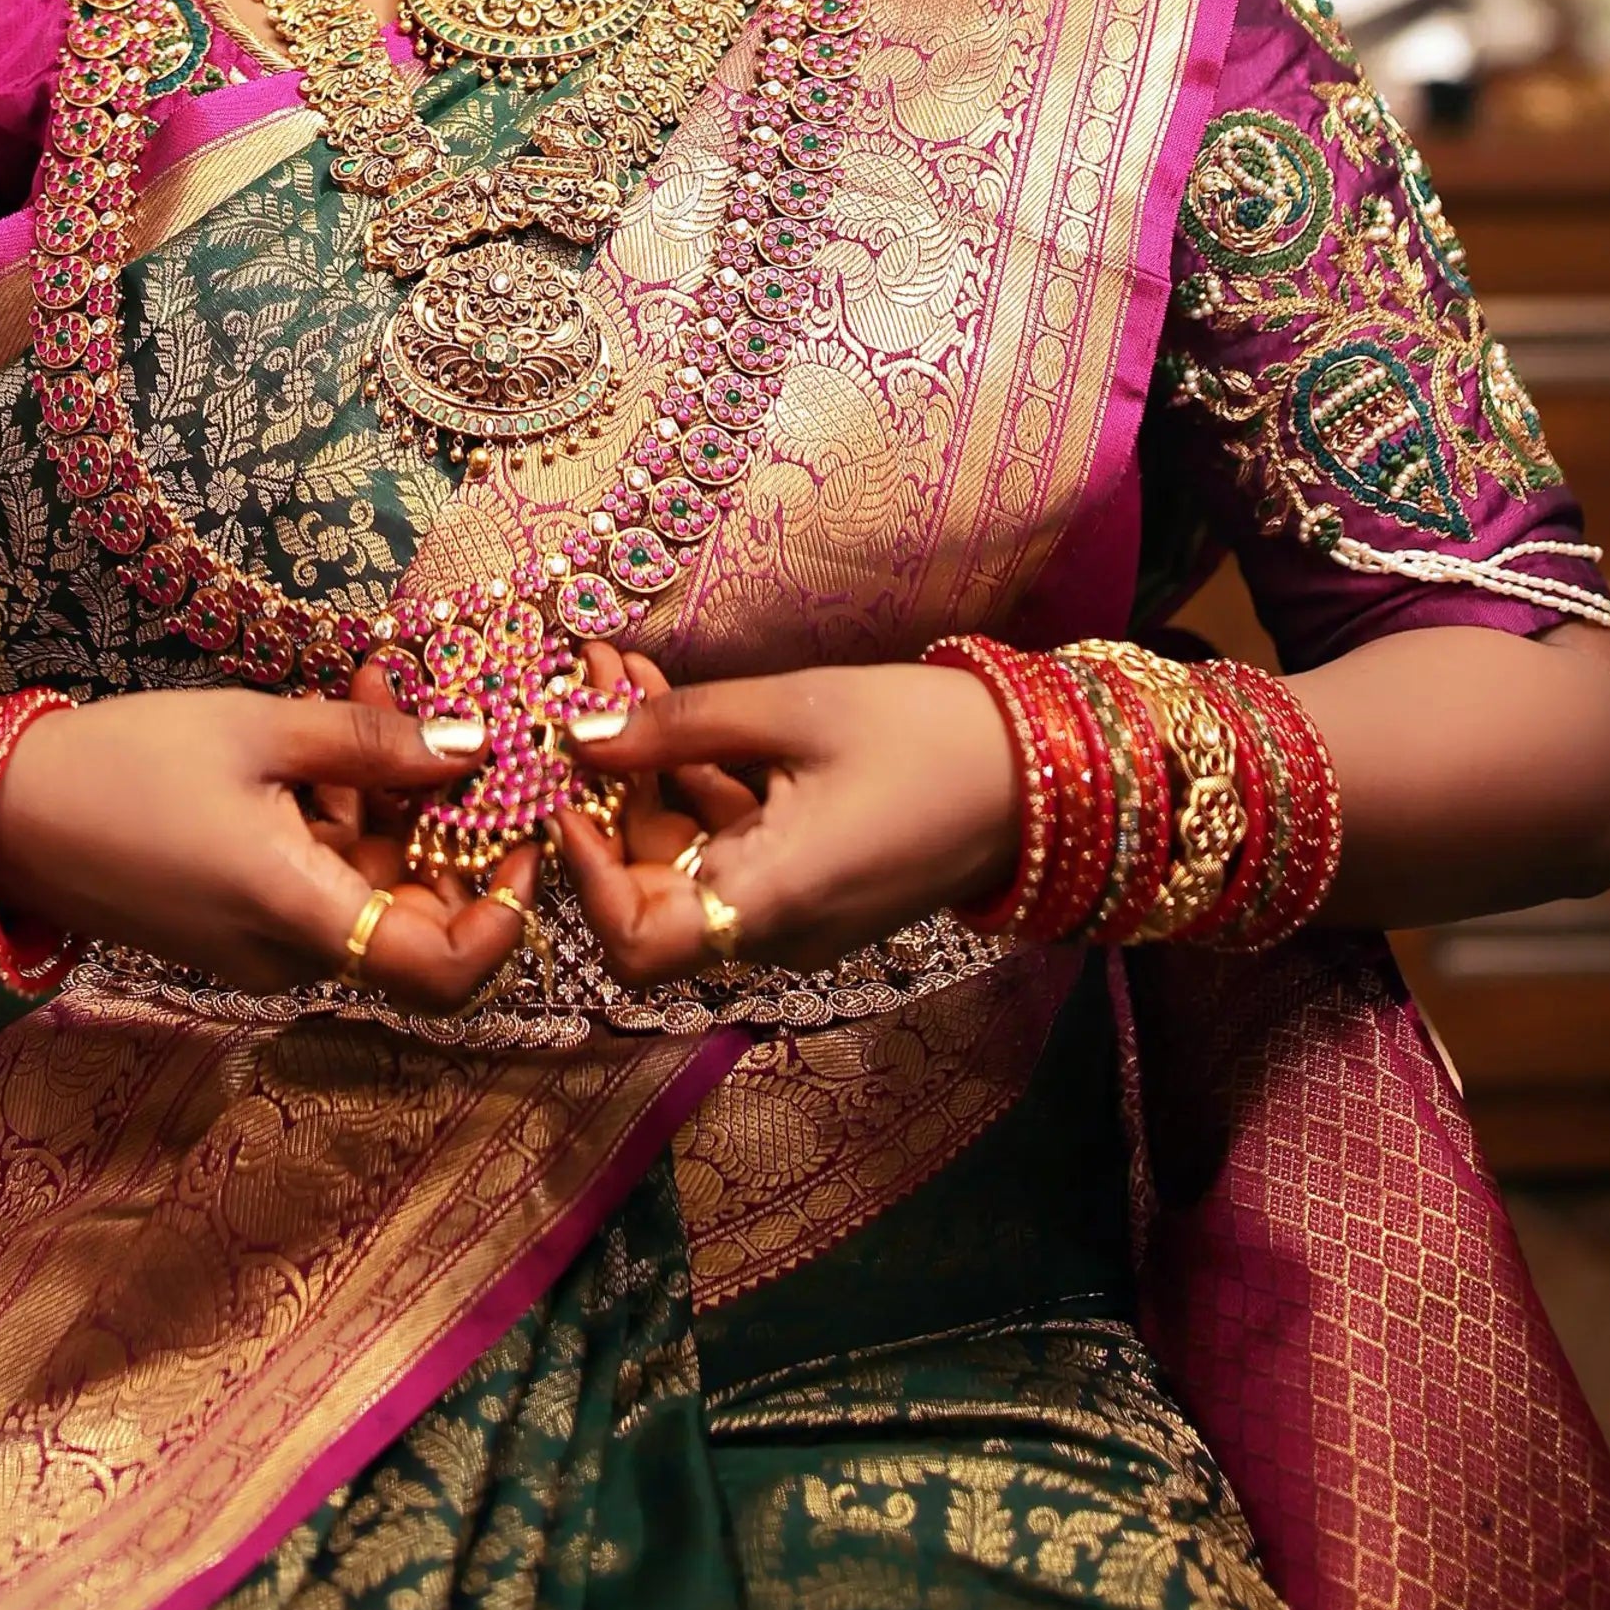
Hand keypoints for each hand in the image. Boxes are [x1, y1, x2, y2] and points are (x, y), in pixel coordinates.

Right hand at [0, 685, 528, 1010]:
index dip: (503, 916)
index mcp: (300, 916)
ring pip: (368, 890)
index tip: (523, 834)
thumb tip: (474, 743)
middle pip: (415, 919)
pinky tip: (335, 726)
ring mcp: (261, 947)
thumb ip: (370, 743)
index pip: (442, 971)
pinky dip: (342, 814)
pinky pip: (320, 881)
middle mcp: (290, 955)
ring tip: (382, 689)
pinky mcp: (237, 925)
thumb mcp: (255, 730)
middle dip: (449, 825)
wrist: (3, 818)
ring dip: (392, 801)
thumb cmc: (123, 768)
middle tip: (464, 730)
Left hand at [559, 664, 1020, 982]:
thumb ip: (681, 728)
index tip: (563, 781)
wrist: (1045, 770)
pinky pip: (728, 838)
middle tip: (581, 685)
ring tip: (616, 665)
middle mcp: (771, 928)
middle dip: (604, 788)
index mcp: (768, 906)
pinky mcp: (809, 876)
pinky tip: (666, 693)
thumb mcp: (794, 711)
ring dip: (643, 765)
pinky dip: (692, 774)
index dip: (583, 871)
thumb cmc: (927, 739)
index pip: (633, 944)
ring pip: (684, 850)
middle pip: (648, 885)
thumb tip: (578, 734)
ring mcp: (791, 907)